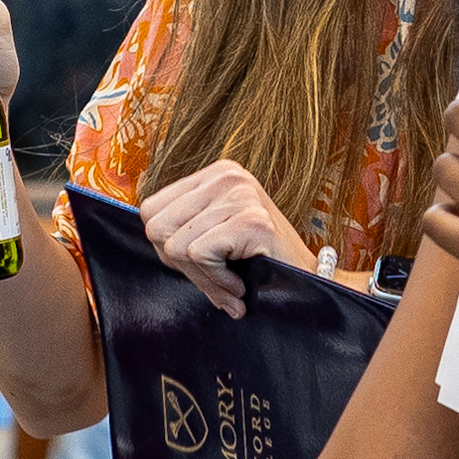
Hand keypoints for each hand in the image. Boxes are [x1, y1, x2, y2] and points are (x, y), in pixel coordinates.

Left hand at [136, 159, 312, 316]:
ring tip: (234, 282)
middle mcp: (226, 175)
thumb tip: (147, 230)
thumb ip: (181, 229)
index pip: (150, 210)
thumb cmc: (260, 264)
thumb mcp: (216, 234)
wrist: (312, 286)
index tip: (201, 263)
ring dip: (204, 278)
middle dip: (181, 266)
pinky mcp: (251, 220)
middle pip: (157, 229)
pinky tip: (241, 284)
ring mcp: (240, 194)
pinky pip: (199, 256)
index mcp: (215, 173)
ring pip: (176, 248)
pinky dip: (217, 281)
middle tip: (217, 277)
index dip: (166, 247)